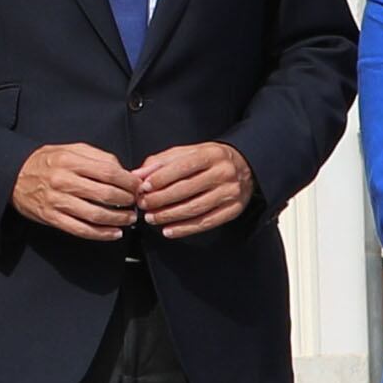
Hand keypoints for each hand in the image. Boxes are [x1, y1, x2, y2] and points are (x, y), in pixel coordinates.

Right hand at [11, 142, 143, 239]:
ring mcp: (57, 201)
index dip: (128, 181)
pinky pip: (81, 229)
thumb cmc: (46, 162)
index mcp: (70, 160)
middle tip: (136, 202)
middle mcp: (63, 180)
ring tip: (129, 218)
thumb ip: (98, 157)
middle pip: (104, 194)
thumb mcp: (70, 149)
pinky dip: (101, 233)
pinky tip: (114, 233)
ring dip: (118, 219)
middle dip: (127, 200)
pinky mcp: (52, 218)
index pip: (108, 171)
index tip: (137, 186)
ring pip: (95, 214)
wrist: (13, 175)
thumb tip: (124, 171)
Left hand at [130, 142, 254, 238]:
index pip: (183, 167)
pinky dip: (185, 229)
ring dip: (169, 215)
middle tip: (144, 205)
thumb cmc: (211, 160)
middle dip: (161, 199)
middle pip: (187, 189)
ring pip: (195, 208)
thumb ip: (162, 162)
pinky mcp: (233, 210)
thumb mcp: (188, 152)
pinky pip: (206, 222)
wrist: (244, 166)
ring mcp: (229, 192)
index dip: (161, 178)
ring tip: (152, 218)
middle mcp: (222, 173)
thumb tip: (138, 174)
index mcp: (210, 154)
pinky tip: (169, 230)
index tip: (144, 187)